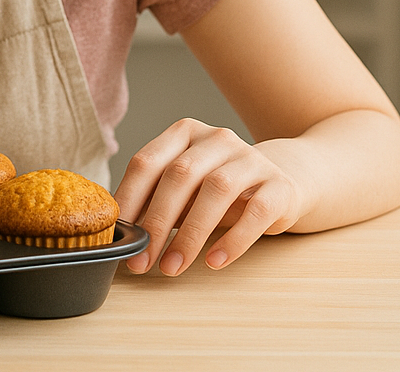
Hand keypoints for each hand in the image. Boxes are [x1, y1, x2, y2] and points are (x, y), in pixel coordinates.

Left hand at [113, 118, 304, 275]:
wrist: (281, 183)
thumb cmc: (220, 191)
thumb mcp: (186, 190)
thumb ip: (157, 201)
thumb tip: (123, 234)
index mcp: (185, 133)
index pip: (147, 162)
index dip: (129, 199)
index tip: (119, 235)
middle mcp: (217, 138)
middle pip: (179, 175)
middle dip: (156, 222)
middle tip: (142, 259)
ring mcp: (251, 158)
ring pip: (216, 190)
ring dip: (190, 234)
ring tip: (173, 266)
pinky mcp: (279, 185)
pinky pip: (255, 212)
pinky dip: (233, 240)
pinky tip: (214, 260)